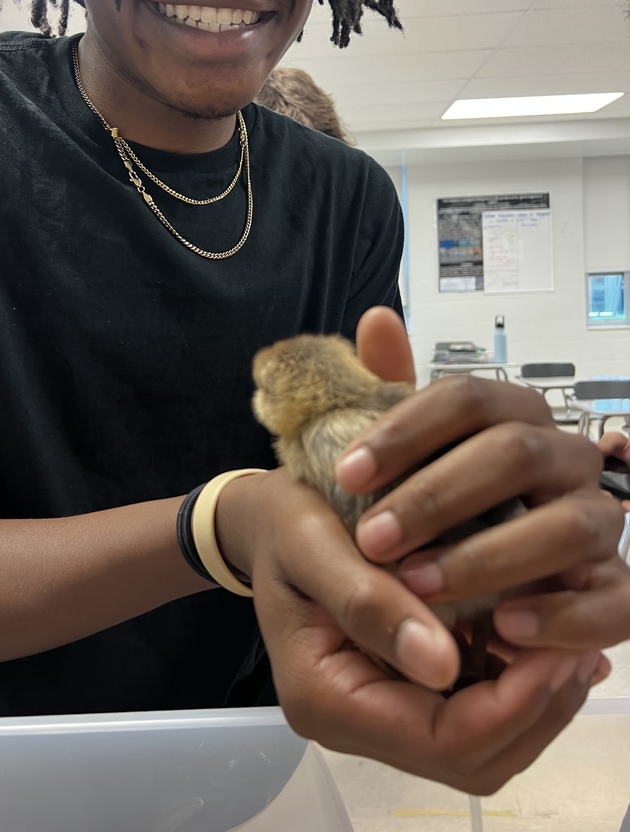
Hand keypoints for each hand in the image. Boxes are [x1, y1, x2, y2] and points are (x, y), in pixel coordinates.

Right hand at [224, 308, 612, 793]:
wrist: (263, 521)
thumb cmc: (283, 525)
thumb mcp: (313, 547)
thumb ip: (369, 604)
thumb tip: (445, 664)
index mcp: (326, 699)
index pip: (439, 739)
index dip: (509, 703)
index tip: (553, 645)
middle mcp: (355, 721)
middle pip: (469, 759)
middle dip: (533, 710)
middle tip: (575, 647)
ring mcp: (380, 708)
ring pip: (480, 745)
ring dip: (533, 701)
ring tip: (572, 647)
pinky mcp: (400, 686)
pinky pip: (472, 712)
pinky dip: (517, 685)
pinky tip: (545, 644)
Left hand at [336, 307, 627, 658]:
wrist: (477, 579)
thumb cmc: (438, 509)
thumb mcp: (407, 454)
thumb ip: (391, 391)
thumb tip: (377, 320)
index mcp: (515, 418)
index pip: (469, 397)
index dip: (406, 430)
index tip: (346, 473)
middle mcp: (564, 460)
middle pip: (514, 453)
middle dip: (436, 496)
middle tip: (372, 538)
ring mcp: (598, 524)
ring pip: (567, 526)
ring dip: (487, 558)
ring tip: (418, 585)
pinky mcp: (617, 589)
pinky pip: (613, 602)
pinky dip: (561, 617)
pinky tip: (502, 628)